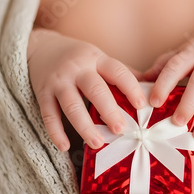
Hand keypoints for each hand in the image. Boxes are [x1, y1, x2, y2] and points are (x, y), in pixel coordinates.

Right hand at [27, 28, 146, 151]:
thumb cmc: (79, 58)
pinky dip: (56, 132)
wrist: (41, 47)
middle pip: (95, 89)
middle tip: (121, 130)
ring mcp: (58, 80)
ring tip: (96, 143)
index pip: (117, 71)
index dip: (130, 87)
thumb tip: (152, 88)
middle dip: (109, 110)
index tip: (141, 105)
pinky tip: (65, 147)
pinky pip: (49, 114)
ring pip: (71, 105)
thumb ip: (122, 73)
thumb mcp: (99, 58)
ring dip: (84, 126)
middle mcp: (77, 68)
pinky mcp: (42, 93)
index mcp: (96, 59)